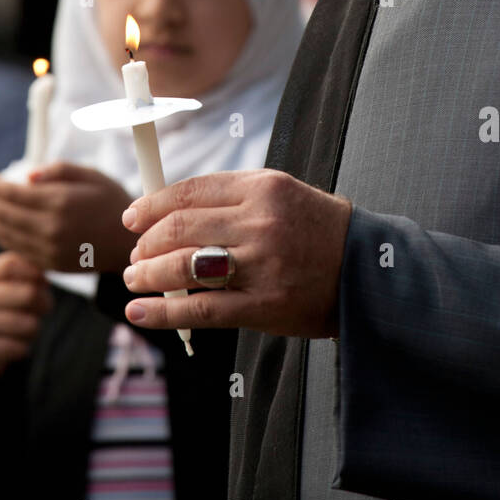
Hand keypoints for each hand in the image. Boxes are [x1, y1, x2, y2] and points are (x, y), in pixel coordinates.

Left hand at [0, 163, 136, 272]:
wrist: (130, 242)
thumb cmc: (112, 201)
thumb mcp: (91, 175)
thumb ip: (59, 171)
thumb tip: (27, 176)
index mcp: (61, 203)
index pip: (12, 193)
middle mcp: (52, 229)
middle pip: (3, 213)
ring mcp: (49, 250)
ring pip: (5, 233)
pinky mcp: (49, 264)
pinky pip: (16, 247)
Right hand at [0, 251, 52, 385]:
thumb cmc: (1, 310)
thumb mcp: (8, 286)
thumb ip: (28, 275)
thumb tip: (45, 278)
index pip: (11, 263)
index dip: (35, 272)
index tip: (44, 282)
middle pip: (29, 294)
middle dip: (46, 304)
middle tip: (46, 308)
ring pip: (29, 324)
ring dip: (35, 329)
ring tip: (28, 329)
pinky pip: (20, 347)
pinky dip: (24, 348)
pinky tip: (17, 346)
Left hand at [120, 169, 352, 337]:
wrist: (366, 270)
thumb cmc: (314, 229)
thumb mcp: (279, 194)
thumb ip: (229, 197)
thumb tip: (167, 211)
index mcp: (262, 187)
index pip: (189, 192)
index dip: (152, 205)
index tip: (132, 218)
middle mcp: (260, 222)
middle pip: (180, 228)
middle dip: (146, 243)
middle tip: (135, 255)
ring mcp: (261, 265)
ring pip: (184, 266)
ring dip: (147, 274)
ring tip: (135, 279)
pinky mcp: (263, 306)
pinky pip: (201, 308)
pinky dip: (163, 311)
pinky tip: (141, 311)